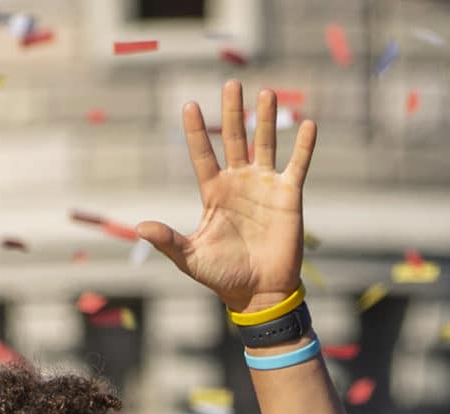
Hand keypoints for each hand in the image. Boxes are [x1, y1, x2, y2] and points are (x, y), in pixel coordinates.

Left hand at [138, 81, 317, 314]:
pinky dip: (304, 146)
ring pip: (265, 143)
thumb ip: (168, 241)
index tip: (189, 105)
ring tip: (265, 92)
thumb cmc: (223, 277)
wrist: (259, 293)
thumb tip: (140, 228)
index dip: (197, 131)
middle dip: (232, 111)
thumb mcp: (191, 259)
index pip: (202, 154)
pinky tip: (308, 123)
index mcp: (214, 192)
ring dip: (265, 118)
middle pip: (234, 138)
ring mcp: (265, 186)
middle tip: (231, 83)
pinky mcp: (289, 196)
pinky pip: (298, 165)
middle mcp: (239, 182)